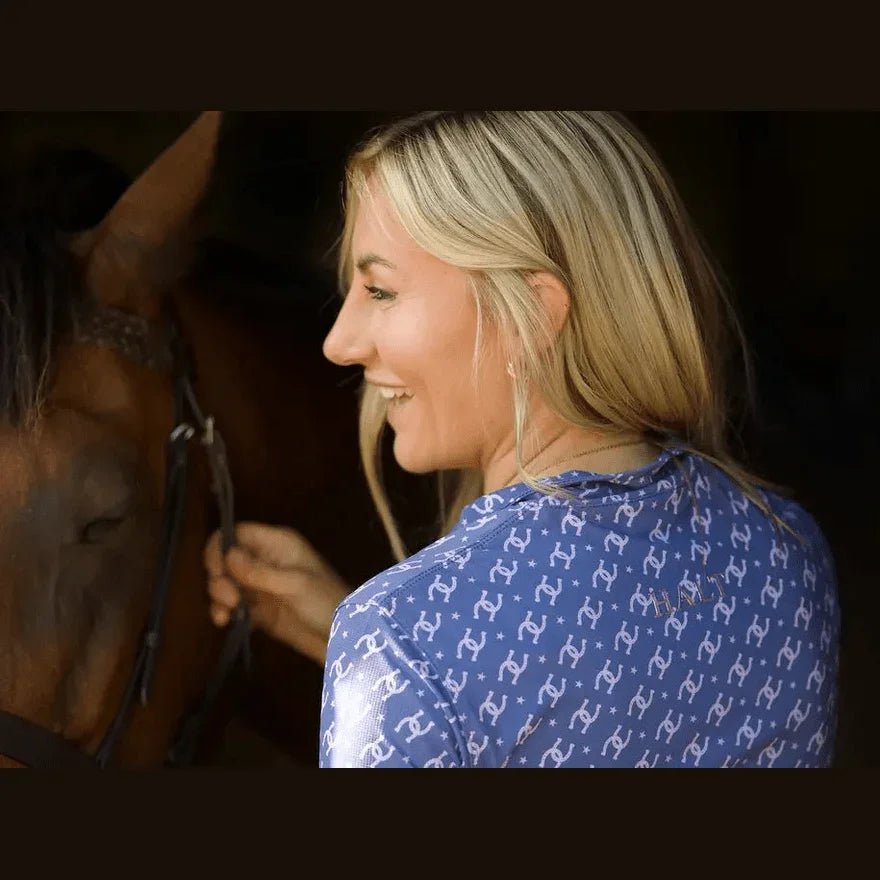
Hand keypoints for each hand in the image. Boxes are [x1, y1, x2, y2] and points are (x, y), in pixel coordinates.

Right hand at [204, 522, 349, 665]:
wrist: (341, 638)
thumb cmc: (325, 602)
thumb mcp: (294, 584)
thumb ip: (259, 571)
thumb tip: (227, 554)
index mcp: (277, 544)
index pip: (238, 533)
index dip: (221, 547)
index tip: (217, 570)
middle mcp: (266, 560)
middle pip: (226, 558)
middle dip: (219, 577)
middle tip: (230, 599)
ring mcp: (261, 585)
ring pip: (225, 582)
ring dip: (218, 596)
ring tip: (226, 614)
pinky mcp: (258, 609)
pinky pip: (231, 605)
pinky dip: (222, 611)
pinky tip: (224, 622)